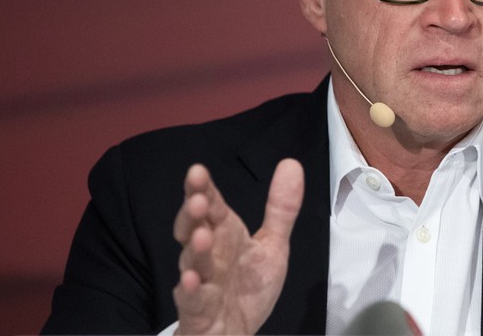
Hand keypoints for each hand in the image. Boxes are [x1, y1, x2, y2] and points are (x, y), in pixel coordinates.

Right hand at [172, 159, 303, 334]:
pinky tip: (191, 279)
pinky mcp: (198, 311)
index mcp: (224, 235)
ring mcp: (201, 282)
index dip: (203, 189)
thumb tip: (292, 164)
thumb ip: (280, 208)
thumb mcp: (271, 245)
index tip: (198, 171)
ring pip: (193, 262)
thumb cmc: (246, 288)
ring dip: (195, 249)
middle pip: (194, 229)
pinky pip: (192, 300)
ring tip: (202, 235)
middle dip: (193, 214)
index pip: (212, 206)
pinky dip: (190, 290)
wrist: (235, 332)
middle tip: (198, 199)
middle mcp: (209, 255)